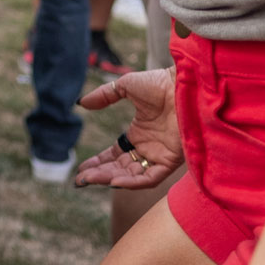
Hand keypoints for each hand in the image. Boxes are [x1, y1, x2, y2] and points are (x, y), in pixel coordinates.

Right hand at [74, 68, 182, 188]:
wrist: (183, 84)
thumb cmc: (158, 82)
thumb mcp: (125, 87)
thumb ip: (104, 96)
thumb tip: (82, 103)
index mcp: (139, 133)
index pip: (115, 155)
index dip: (98, 162)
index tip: (81, 168)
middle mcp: (148, 147)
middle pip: (120, 168)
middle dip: (100, 175)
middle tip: (81, 180)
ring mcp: (159, 155)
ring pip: (132, 176)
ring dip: (111, 179)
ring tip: (91, 180)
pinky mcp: (171, 160)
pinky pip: (151, 178)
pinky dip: (134, 182)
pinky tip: (115, 181)